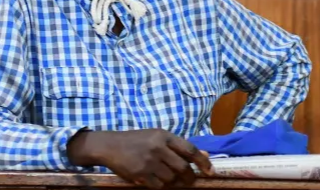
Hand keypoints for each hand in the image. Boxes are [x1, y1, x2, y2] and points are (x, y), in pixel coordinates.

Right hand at [67, 129, 213, 188]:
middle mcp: (158, 147)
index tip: (210, 171)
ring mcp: (149, 161)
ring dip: (174, 182)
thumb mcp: (157, 137)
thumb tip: (204, 155)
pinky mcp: (140, 173)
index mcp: (163, 136)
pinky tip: (157, 181)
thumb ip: (179, 146)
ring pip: (171, 179)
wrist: (110, 145)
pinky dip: (161, 186)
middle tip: (191, 181)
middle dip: (190, 178)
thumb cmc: (136, 140)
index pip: (190, 149)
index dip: (202, 162)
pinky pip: (158, 186)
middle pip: (183, 168)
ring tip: (171, 180)